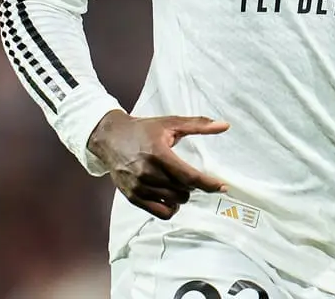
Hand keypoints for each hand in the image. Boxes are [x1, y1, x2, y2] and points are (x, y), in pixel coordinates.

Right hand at [87, 109, 229, 218]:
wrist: (110, 137)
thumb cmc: (142, 130)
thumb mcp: (170, 123)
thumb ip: (199, 125)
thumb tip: (224, 125)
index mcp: (159, 154)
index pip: (189, 176)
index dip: (209, 184)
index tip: (223, 187)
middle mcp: (148, 173)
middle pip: (184, 191)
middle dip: (193, 186)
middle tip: (189, 175)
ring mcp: (139, 187)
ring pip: (174, 202)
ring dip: (182, 196)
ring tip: (179, 184)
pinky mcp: (132, 197)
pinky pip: (160, 213)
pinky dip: (170, 208)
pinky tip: (170, 197)